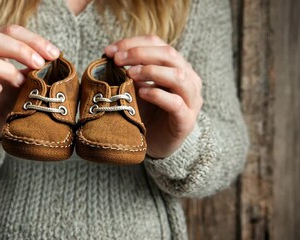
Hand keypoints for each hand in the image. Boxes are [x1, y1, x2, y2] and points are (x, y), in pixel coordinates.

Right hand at [0, 25, 59, 141]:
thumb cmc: (5, 98)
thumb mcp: (23, 78)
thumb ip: (32, 65)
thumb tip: (53, 56)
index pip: (8, 31)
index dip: (32, 40)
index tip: (54, 54)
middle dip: (19, 50)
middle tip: (39, 65)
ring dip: (5, 70)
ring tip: (21, 83)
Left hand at [104, 35, 202, 158]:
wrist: (157, 144)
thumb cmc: (146, 113)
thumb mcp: (135, 87)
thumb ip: (128, 71)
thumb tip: (108, 54)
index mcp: (176, 66)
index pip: (157, 43)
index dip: (132, 43)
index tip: (109, 51)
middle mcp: (188, 79)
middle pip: (169, 54)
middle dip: (139, 53)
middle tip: (117, 60)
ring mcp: (190, 100)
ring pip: (177, 76)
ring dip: (150, 71)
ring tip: (129, 74)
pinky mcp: (186, 120)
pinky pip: (176, 103)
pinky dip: (157, 95)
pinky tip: (142, 93)